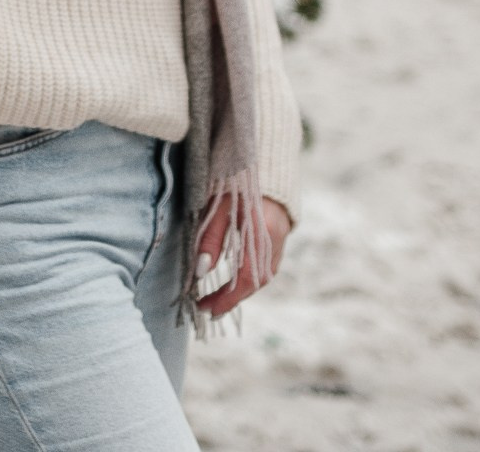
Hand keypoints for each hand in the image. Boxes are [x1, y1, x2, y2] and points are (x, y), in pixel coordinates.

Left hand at [195, 194, 290, 318]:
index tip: (205, 307)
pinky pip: (265, 270)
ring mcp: (279, 244)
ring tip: (218, 301)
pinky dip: (249, 281)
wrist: (264, 170)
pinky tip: (235, 284)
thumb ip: (210, 238)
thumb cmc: (237, 184)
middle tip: (207, 308)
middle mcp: (274, 244)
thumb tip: (200, 271)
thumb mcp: (218, 207)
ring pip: (261, 279)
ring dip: (239, 292)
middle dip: (230, 299)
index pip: (244, 278)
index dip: (225, 298)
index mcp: (261, 234)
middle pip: (254, 283)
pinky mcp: (278, 243)